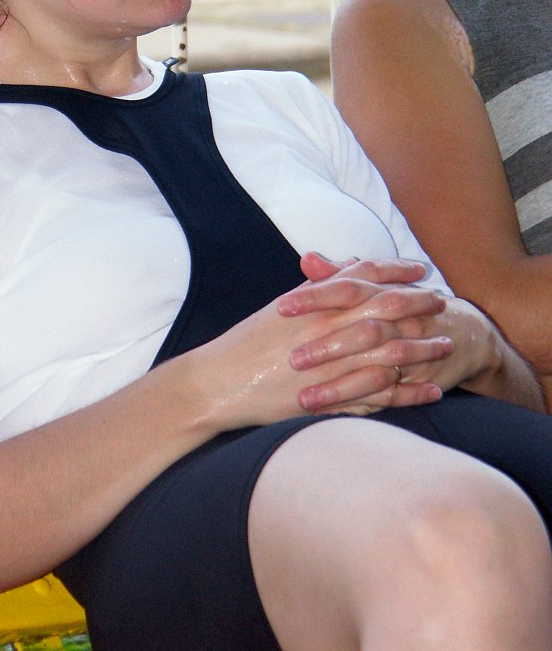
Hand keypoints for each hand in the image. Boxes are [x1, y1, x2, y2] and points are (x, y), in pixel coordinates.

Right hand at [194, 258, 450, 430]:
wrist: (218, 383)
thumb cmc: (245, 344)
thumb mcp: (282, 308)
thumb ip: (318, 287)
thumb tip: (348, 266)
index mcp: (314, 304)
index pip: (365, 279)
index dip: (396, 272)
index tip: (420, 270)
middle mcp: (327, 330)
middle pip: (386, 311)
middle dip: (418, 305)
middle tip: (443, 303)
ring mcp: (331, 366)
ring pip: (389, 352)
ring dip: (422, 348)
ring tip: (446, 345)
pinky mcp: (331, 398)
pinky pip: (379, 395)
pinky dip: (408, 392)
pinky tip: (430, 391)